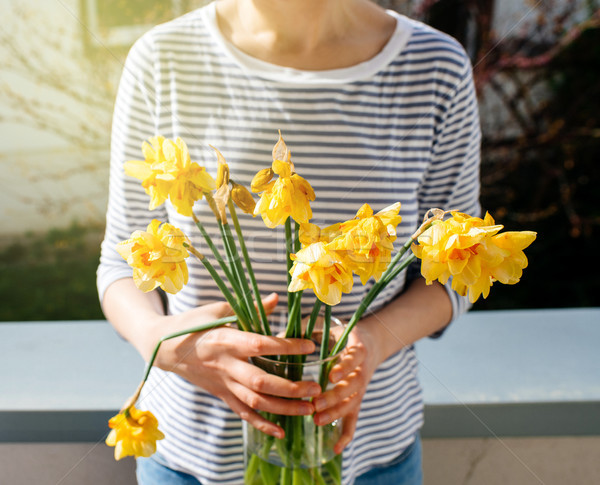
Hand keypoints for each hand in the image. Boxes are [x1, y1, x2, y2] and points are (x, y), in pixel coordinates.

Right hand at [150, 293, 320, 438]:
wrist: (162, 347)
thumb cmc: (192, 323)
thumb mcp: (219, 309)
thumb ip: (251, 308)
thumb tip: (278, 298)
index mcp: (226, 340)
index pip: (262, 345)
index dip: (287, 347)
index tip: (310, 346)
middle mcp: (225, 365)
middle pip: (261, 382)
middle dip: (290, 388)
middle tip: (316, 387)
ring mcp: (222, 383)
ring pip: (255, 402)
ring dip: (284, 409)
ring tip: (309, 409)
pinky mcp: (220, 394)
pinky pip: (242, 413)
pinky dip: (262, 424)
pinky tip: (281, 431)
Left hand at [311, 322, 381, 453]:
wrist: (371, 343)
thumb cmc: (339, 332)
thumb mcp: (327, 324)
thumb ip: (308, 329)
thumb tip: (279, 336)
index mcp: (358, 347)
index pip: (355, 358)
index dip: (345, 367)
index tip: (332, 375)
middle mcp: (363, 369)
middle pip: (353, 386)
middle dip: (335, 396)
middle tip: (316, 402)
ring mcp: (361, 388)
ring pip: (352, 403)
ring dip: (336, 413)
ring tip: (317, 420)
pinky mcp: (357, 400)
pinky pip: (354, 420)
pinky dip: (346, 435)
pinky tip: (335, 449)